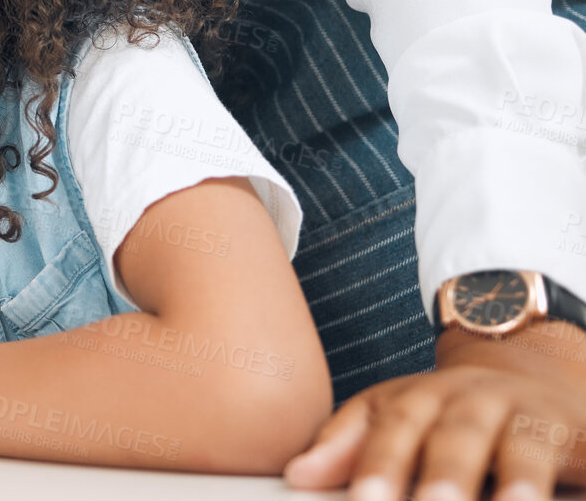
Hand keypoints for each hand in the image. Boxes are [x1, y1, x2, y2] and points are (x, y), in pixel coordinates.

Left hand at [286, 322, 585, 499]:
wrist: (531, 374)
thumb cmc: (448, 413)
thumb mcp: (396, 420)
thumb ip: (348, 447)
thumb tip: (297, 474)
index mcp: (416, 398)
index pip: (391, 429)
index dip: (378, 465)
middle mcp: (467, 401)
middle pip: (450, 438)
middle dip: (438, 478)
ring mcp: (518, 414)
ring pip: (511, 447)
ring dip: (503, 481)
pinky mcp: (559, 430)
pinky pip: (552, 454)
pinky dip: (540, 481)